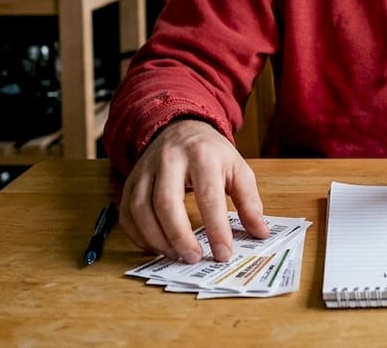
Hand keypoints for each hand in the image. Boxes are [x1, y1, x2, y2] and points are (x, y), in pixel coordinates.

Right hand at [118, 118, 267, 262]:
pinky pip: (127, 213)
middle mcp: (170, 160)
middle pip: (166, 202)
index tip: (223, 253)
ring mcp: (146, 170)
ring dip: (156, 239)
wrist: (180, 128)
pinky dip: (138, 236)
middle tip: (193, 258)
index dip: (216, 228)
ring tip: (176, 255)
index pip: (208, 196)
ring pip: (141, 209)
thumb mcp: (238, 169)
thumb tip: (260, 232)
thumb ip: (250, 201)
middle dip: (179, 236)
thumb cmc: (211, 153)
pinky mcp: (130, 181)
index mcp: (203, 155)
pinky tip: (155, 247)